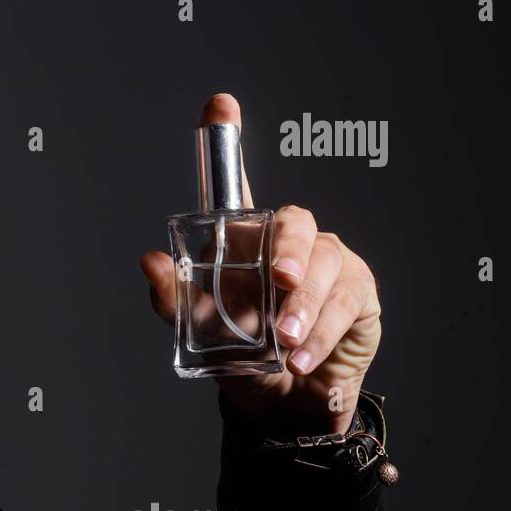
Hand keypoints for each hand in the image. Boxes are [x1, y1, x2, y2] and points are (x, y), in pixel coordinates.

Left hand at [140, 93, 381, 436]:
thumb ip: (175, 299)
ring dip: (303, 306)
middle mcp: (288, 245)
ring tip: (283, 342)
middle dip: (288, 247)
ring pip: (324, 262)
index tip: (220, 103)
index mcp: (246, 243)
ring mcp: (327, 265)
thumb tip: (152, 261)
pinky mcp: (358, 295)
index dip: (228, 137)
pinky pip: (346, 302)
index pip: (237, 184)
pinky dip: (321, 332)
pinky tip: (302, 357)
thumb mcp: (200, 333)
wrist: (281, 407)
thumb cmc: (242, 359)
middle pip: (294, 220)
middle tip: (279, 281)